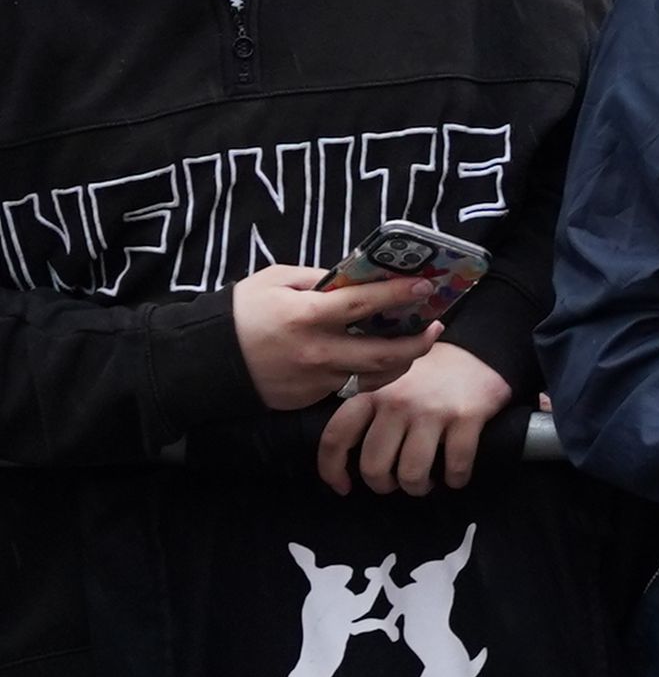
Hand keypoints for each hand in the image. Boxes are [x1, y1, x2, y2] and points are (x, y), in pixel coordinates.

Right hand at [231, 266, 442, 412]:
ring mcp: (315, 380)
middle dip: (418, 342)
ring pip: (375, 378)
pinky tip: (382, 361)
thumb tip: (358, 277)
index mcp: (305, 315)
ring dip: (403, 362)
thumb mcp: (274, 281)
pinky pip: (351, 387)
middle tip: (436, 326)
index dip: (398, 294)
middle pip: (383, 353)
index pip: (364, 304)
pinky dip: (371, 375)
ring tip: (416, 345)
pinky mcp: (310, 398)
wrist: (204, 360)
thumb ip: (318, 278)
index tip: (426, 285)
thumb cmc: (240, 312)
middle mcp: (316, 351)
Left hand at [318, 342, 512, 495]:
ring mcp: (432, 410)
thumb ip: (365, 407)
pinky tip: (455, 477)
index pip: (336, 438)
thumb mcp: (385, 380)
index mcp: (371, 393)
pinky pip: (456, 465)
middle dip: (383, 485)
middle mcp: (396, 402)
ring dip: (417, 487)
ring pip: (412, 473)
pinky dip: (456, 479)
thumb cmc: (426, 373)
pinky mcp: (466, 417)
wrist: (478, 350)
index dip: (332, 470)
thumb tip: (348, 452)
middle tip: (393, 484)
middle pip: (374, 465)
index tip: (343, 486)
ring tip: (423, 483)